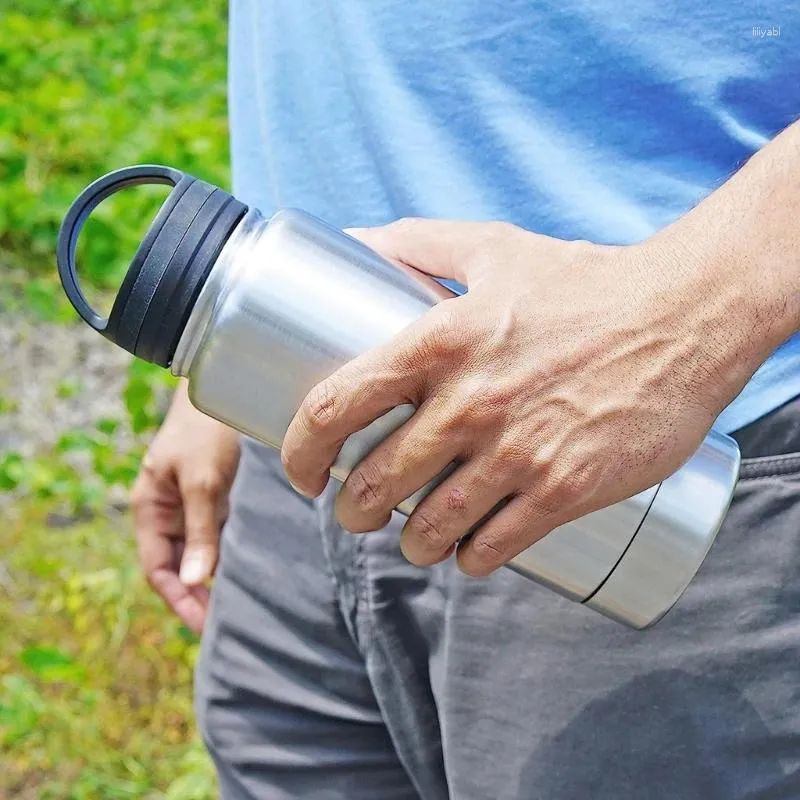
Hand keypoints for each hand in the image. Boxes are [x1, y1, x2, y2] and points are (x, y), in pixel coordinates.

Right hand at [131, 381, 239, 631]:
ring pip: (197, 552)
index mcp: (150, 510)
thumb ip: (201, 530)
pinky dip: (225, 554)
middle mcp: (167, 512)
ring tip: (237, 606)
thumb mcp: (202, 482)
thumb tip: (196, 580)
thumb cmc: (204, 433)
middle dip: (195, 596)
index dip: (178, 599)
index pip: (158, 568)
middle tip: (225, 624)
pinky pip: (215, 534)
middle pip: (176, 565)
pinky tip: (245, 570)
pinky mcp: (212, 496)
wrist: (222, 390)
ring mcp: (190, 505)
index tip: (203, 626)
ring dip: (211, 578)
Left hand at [281, 218, 765, 575]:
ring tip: (410, 537)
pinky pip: (492, 547)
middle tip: (356, 510)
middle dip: (352, 510)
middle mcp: (469, 401)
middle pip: (374, 482)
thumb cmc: (585, 281)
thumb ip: (417, 240)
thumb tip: (353, 240)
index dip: (300, 450)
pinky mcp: (565, 490)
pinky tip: (466, 552)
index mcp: (439, 340)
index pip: (335, 408)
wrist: (686, 314)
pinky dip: (468, 559)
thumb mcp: (495, 246)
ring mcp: (517, 452)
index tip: (301, 470)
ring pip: (430, 527)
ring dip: (408, 544)